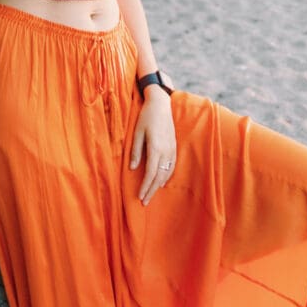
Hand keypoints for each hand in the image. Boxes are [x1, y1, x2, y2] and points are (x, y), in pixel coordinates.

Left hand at [129, 88, 175, 205]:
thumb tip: (132, 168)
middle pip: (159, 176)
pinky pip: (172, 166)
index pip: (150, 173)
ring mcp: (171, 149)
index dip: (145, 187)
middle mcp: (166, 151)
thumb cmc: (146, 116)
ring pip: (166, 173)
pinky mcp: (174, 146)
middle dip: (151, 190)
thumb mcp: (137, 132)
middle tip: (144, 202)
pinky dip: (167, 176)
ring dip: (158, 185)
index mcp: (155, 148)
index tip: (140, 197)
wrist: (161, 104)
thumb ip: (135, 151)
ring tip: (151, 194)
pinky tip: (162, 181)